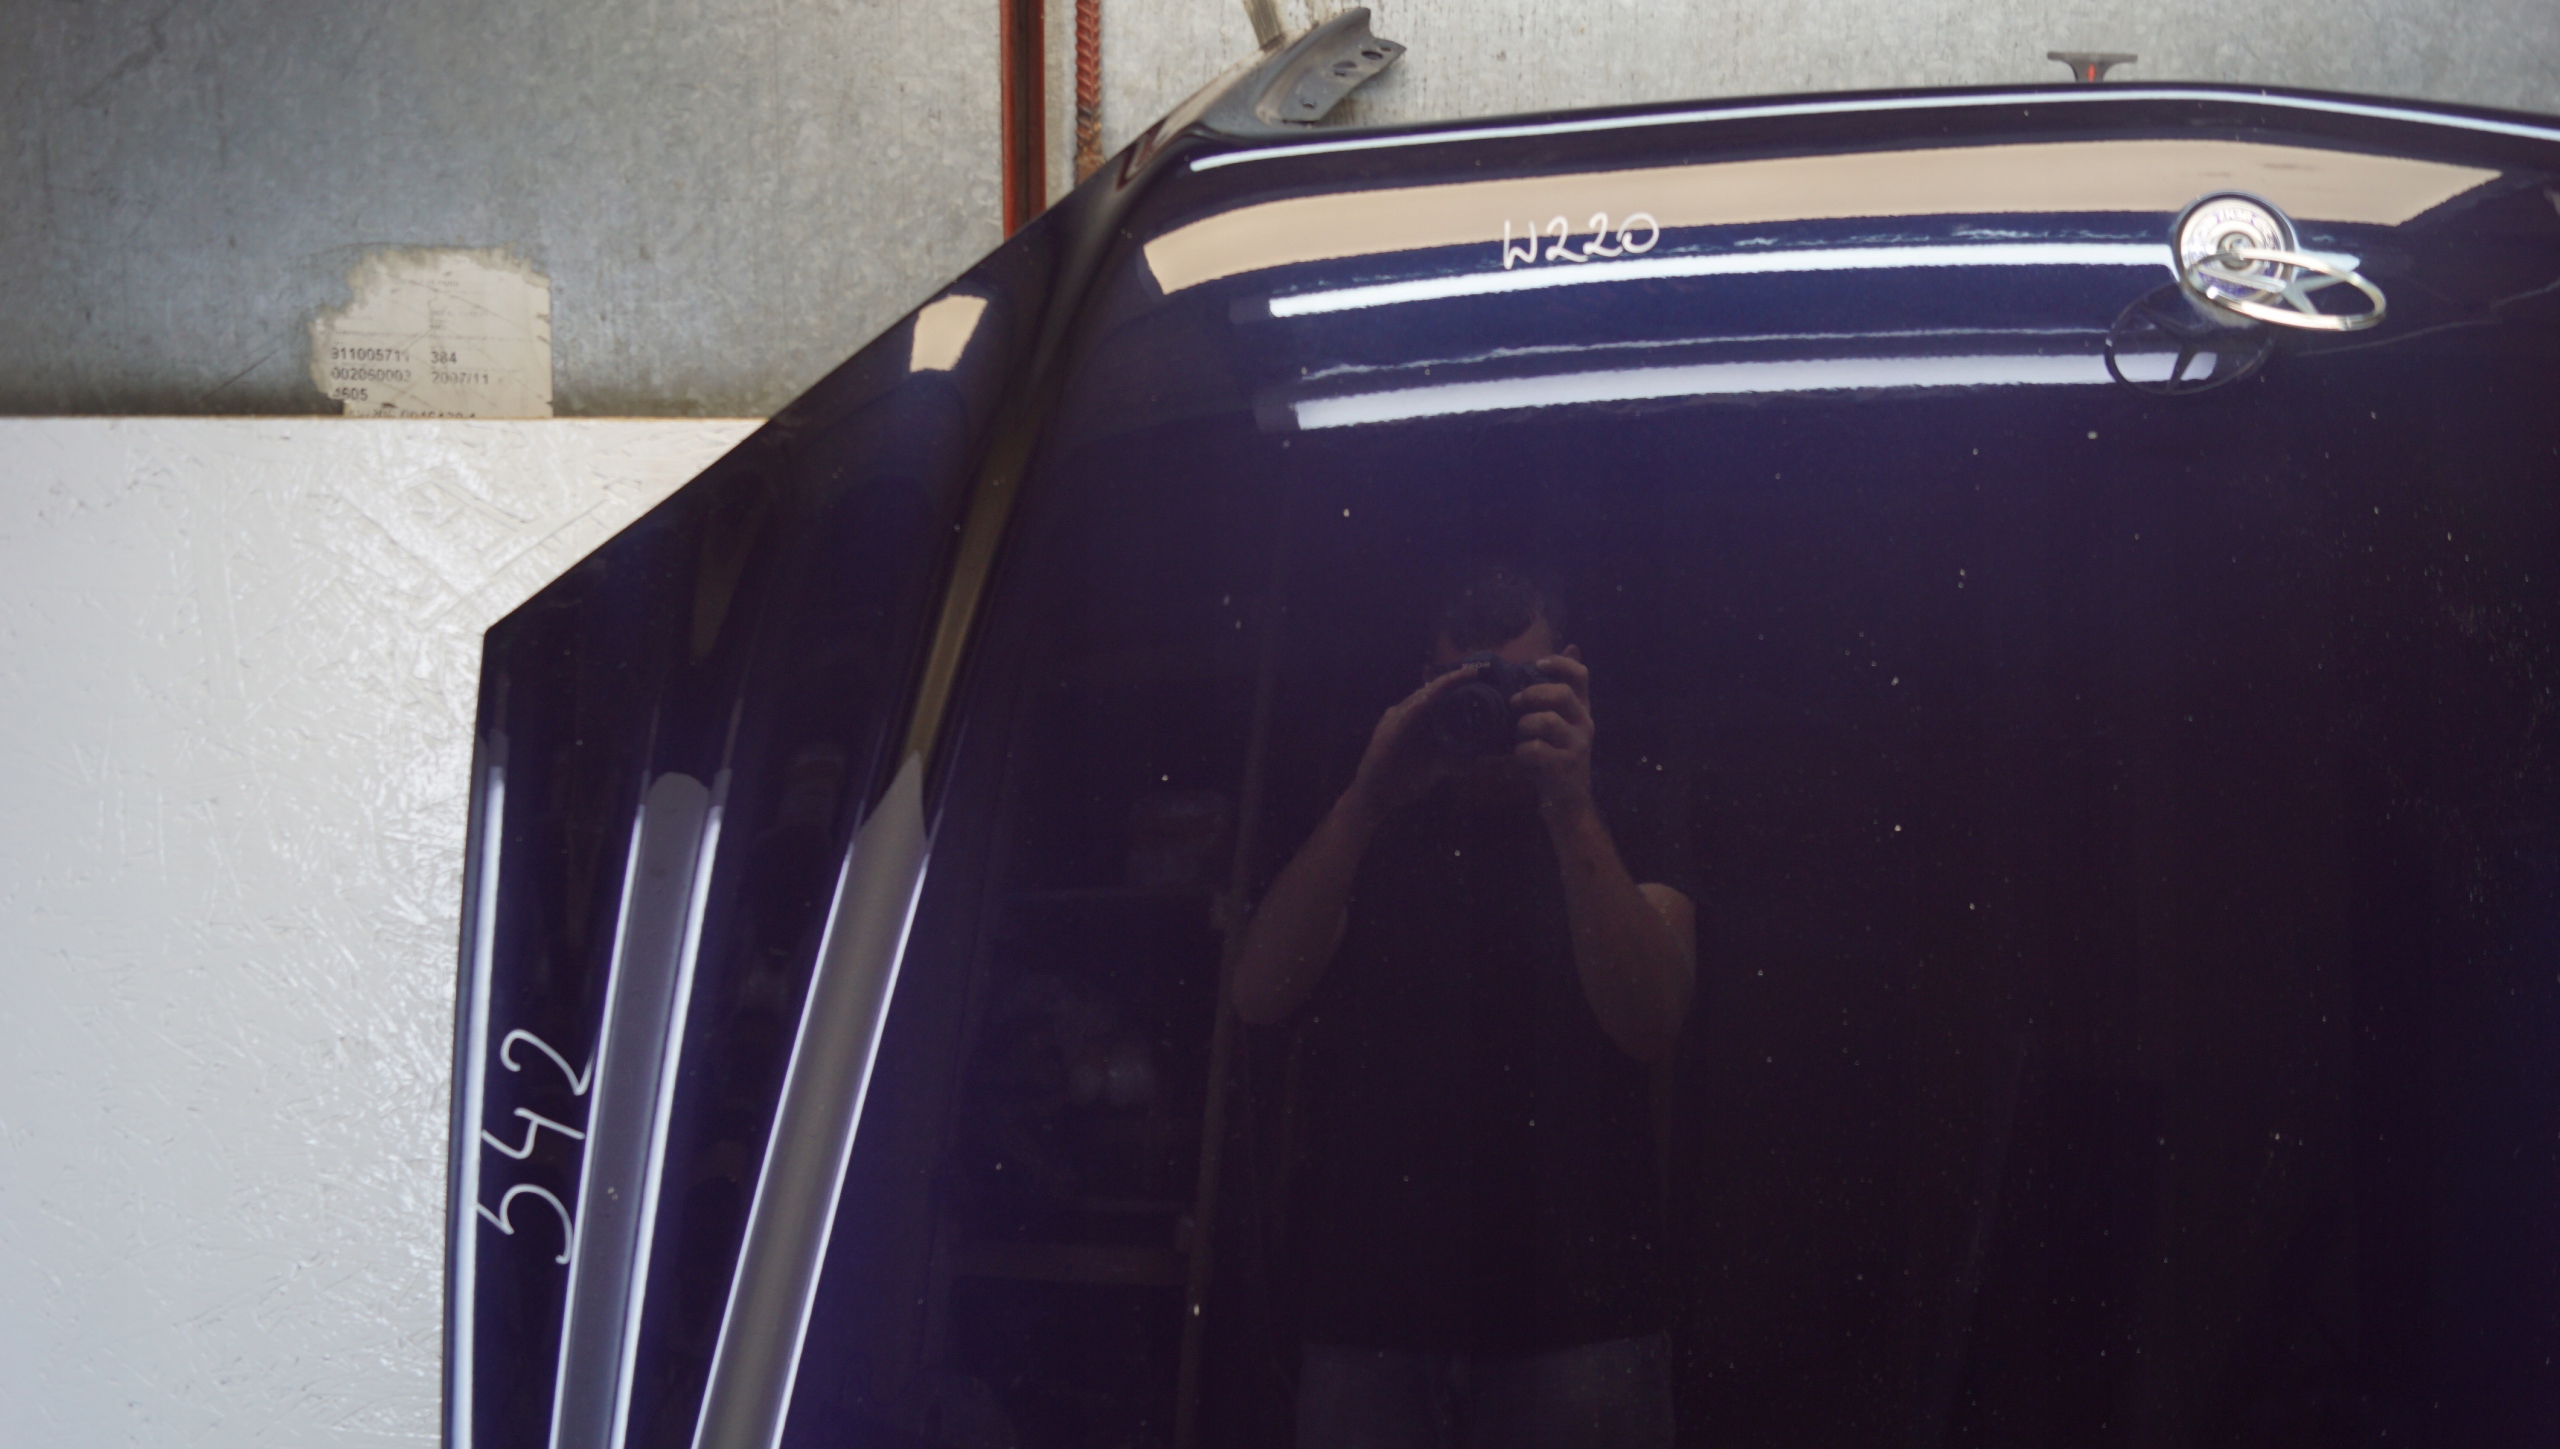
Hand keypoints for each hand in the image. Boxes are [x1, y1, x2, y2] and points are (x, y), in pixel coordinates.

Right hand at [1341, 662, 1479, 823]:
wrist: (1374, 799)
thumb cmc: (1401, 782)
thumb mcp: (1433, 768)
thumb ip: (1450, 762)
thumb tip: (1473, 760)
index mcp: (1413, 720)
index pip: (1435, 696)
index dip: (1453, 683)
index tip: (1473, 674)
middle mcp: (1402, 715)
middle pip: (1428, 692)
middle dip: (1450, 680)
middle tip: (1472, 671)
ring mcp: (1392, 722)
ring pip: (1418, 699)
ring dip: (1438, 688)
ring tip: (1457, 678)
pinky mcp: (1387, 735)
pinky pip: (1404, 716)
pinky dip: (1418, 707)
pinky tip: (1430, 699)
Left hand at [1512, 651, 1593, 819]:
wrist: (1567, 801)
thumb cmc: (1554, 756)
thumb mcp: (1557, 723)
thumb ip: (1554, 693)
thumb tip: (1569, 648)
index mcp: (1581, 709)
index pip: (1581, 675)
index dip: (1560, 663)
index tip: (1538, 663)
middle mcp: (1585, 723)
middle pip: (1562, 694)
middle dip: (1532, 694)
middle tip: (1515, 703)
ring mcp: (1577, 745)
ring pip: (1547, 721)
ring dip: (1524, 725)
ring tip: (1519, 735)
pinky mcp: (1565, 766)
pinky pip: (1536, 749)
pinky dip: (1521, 751)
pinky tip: (1521, 756)